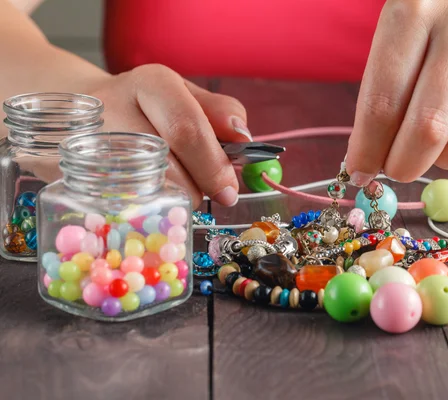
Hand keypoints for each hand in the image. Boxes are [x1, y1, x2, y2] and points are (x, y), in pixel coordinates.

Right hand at [86, 64, 251, 208]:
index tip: (229, 191)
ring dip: (169, 201)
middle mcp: (115, 107)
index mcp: (152, 83)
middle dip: (195, 190)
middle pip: (167, 168)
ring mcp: (84, 142)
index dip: (214, 167)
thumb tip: (243, 138)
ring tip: (169, 185)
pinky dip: (139, 209)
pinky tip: (144, 197)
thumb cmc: (146, 107)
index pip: (188, 130)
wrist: (79, 107)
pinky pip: (116, 206)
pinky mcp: (65, 172)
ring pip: (143, 193)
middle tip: (204, 195)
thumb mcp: (187, 97)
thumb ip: (220, 115)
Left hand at [346, 0, 447, 184]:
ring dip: (446, 161)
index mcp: (412, 15)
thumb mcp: (399, 25)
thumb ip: (385, 83)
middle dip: (403, 165)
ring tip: (433, 151)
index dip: (367, 151)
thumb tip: (369, 155)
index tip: (359, 172)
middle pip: (428, 128)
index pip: (382, 103)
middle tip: (396, 170)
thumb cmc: (435, 9)